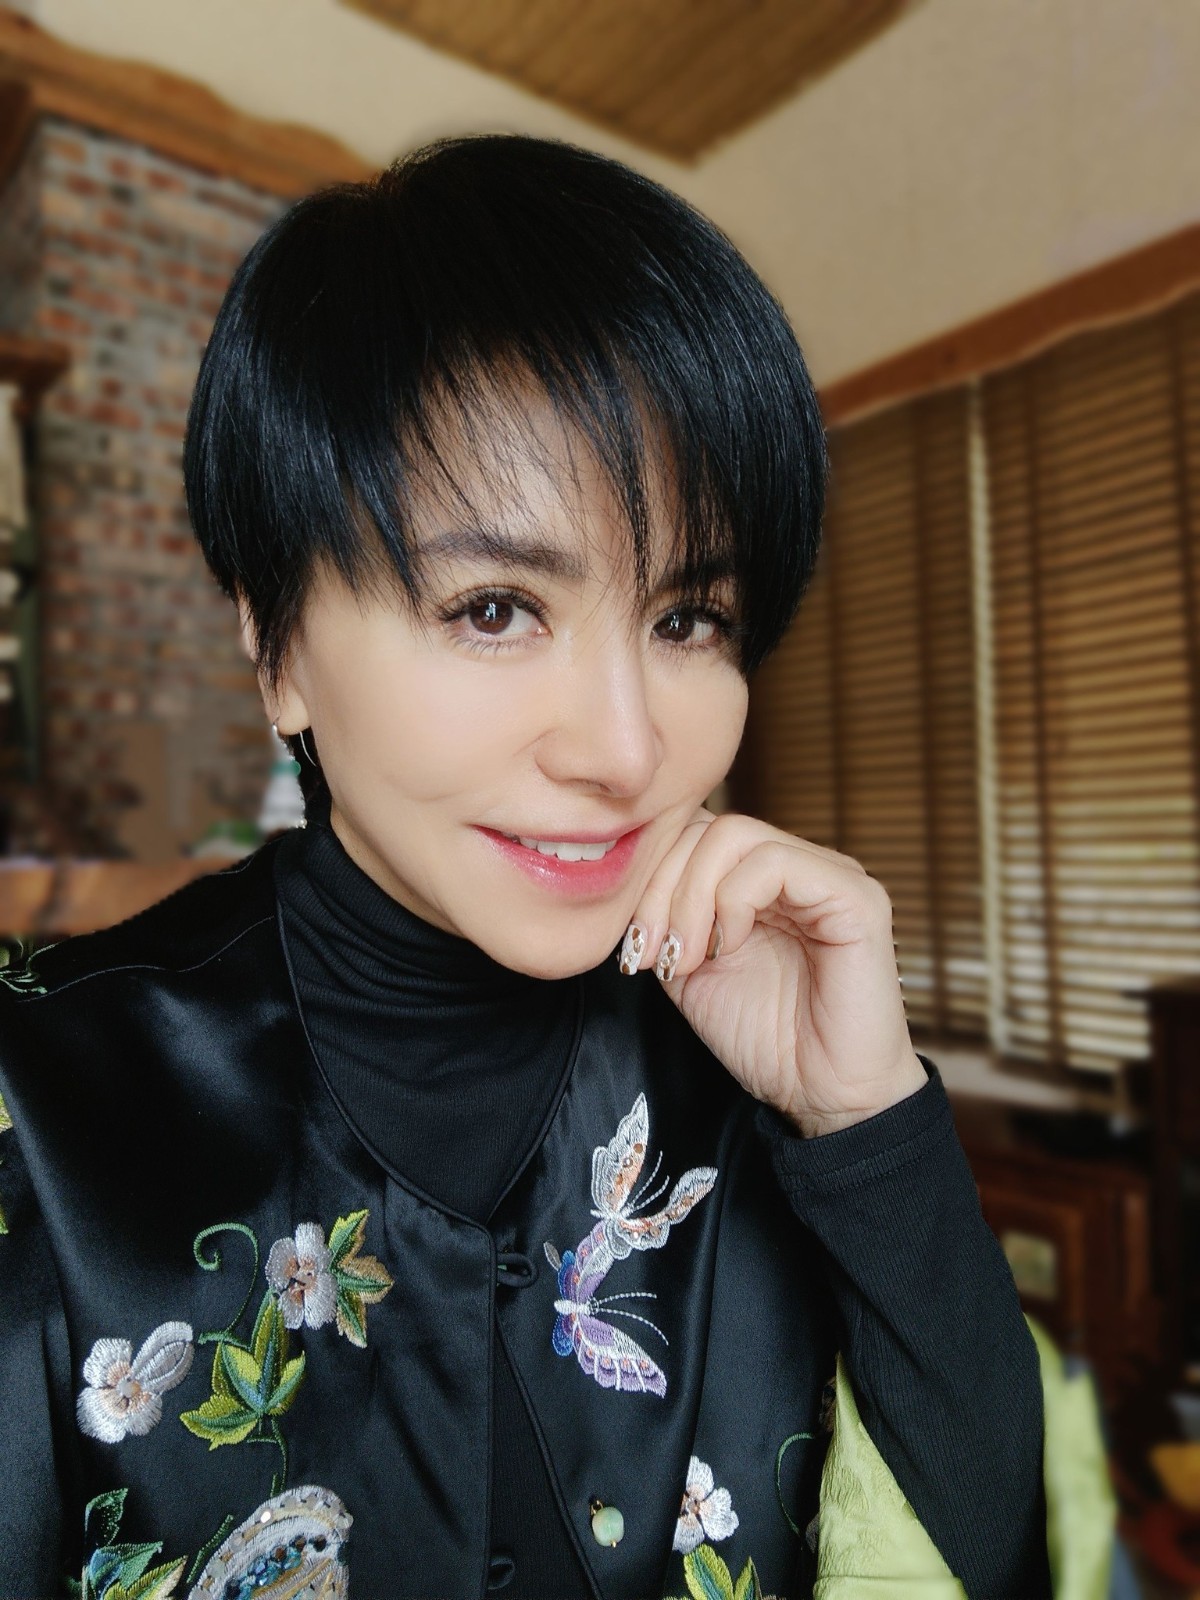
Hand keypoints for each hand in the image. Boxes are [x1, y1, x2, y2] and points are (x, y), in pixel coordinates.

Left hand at [619, 809, 927, 1137]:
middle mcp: (796, 864)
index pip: (691, 831)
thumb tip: (628, 876)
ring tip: (687, 956)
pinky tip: (730, 946)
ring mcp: (828, 874)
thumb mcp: (688, 968)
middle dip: (661, 888)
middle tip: (654, 951)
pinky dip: (733, 900)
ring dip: (692, 897)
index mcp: (759, 878)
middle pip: (705, 826)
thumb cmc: (764, 1037)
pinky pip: (774, 862)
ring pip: (734, 834)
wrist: (820, 1095)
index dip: (649, 877)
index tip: (634, 945)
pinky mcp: (854, 895)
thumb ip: (666, 915)